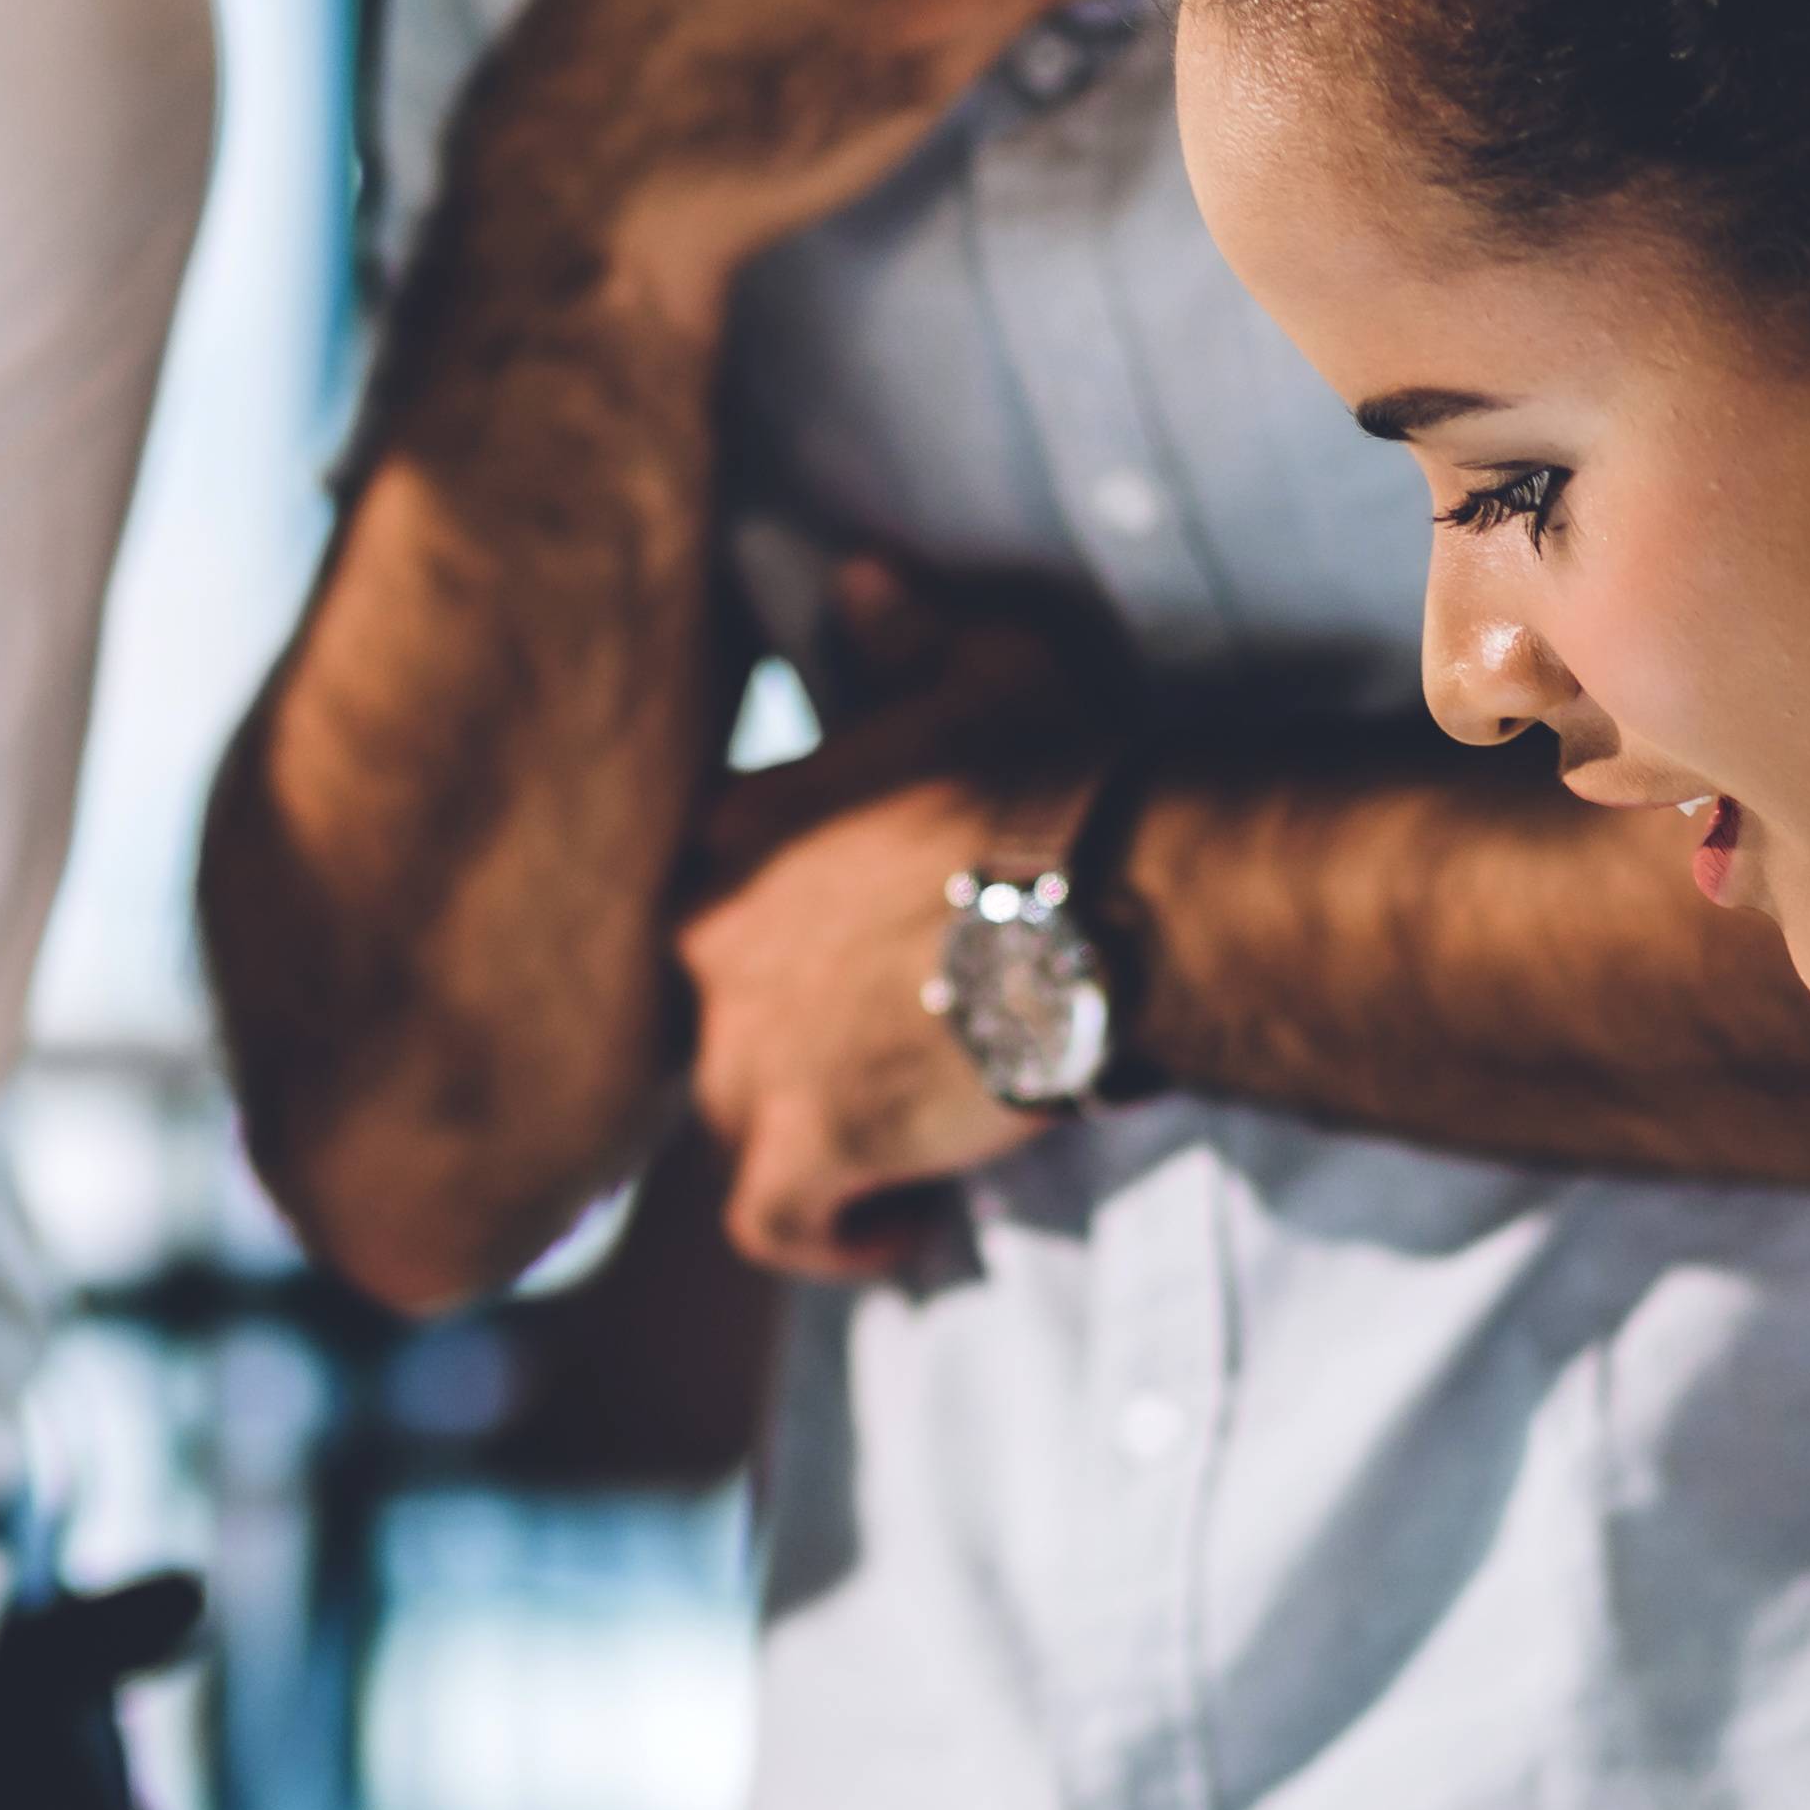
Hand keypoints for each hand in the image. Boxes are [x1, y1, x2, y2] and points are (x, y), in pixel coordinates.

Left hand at [672, 559, 1120, 1279]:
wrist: (1102, 894)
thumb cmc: (1053, 770)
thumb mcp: (981, 672)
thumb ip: (906, 638)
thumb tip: (859, 577)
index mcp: (731, 836)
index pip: (723, 906)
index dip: (793, 941)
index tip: (867, 956)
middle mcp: (707, 945)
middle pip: (723, 1016)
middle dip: (797, 1039)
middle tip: (898, 1047)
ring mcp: (742, 1057)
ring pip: (740, 1117)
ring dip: (815, 1131)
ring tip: (915, 1132)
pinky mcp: (795, 1151)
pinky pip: (775, 1222)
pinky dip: (832, 1232)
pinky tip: (903, 1224)